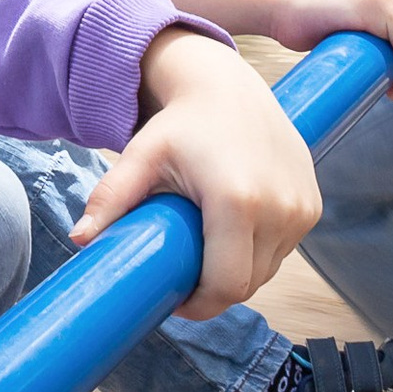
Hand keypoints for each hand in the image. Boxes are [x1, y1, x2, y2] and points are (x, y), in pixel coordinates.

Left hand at [71, 28, 318, 319]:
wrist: (226, 86)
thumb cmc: (180, 124)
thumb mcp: (142, 157)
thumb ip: (111, 198)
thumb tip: (81, 239)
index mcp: (237, 201)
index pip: (226, 286)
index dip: (200, 305)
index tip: (176, 299)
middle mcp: (279, 207)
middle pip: (247, 285)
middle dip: (215, 292)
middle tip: (185, 278)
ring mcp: (301, 207)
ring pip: (267, 270)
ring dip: (239, 273)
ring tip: (207, 255)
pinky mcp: (311, 205)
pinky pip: (283, 250)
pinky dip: (259, 253)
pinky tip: (233, 237)